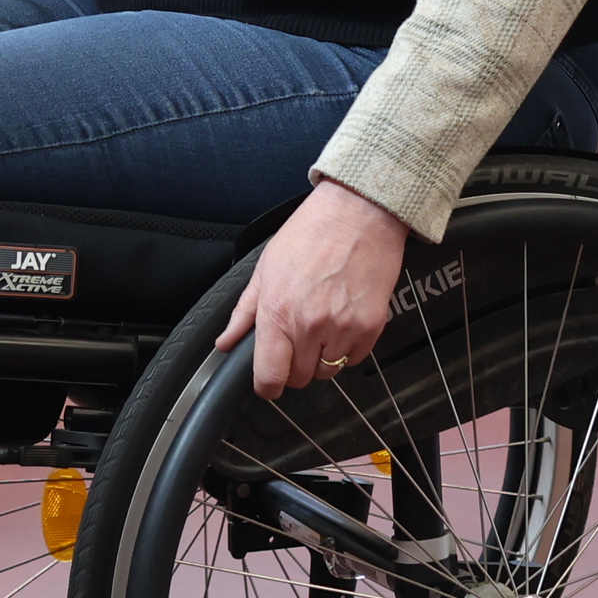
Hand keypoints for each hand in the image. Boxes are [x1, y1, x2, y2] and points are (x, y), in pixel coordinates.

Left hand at [215, 179, 411, 397]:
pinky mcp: (370, 327)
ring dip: (322, 359)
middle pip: (300, 379)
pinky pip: (355, 359)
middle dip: (294, 367)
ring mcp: (343, 329)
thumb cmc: (313, 232)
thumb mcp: (266, 268)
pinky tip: (342, 322)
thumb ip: (244, 312)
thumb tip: (226, 341)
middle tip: (296, 340)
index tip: (268, 382)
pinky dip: (348, 349)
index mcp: (278, 312)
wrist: (359, 212)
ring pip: (328, 371)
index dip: (266, 386)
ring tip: (321, 327)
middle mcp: (310, 326)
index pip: (269, 377)